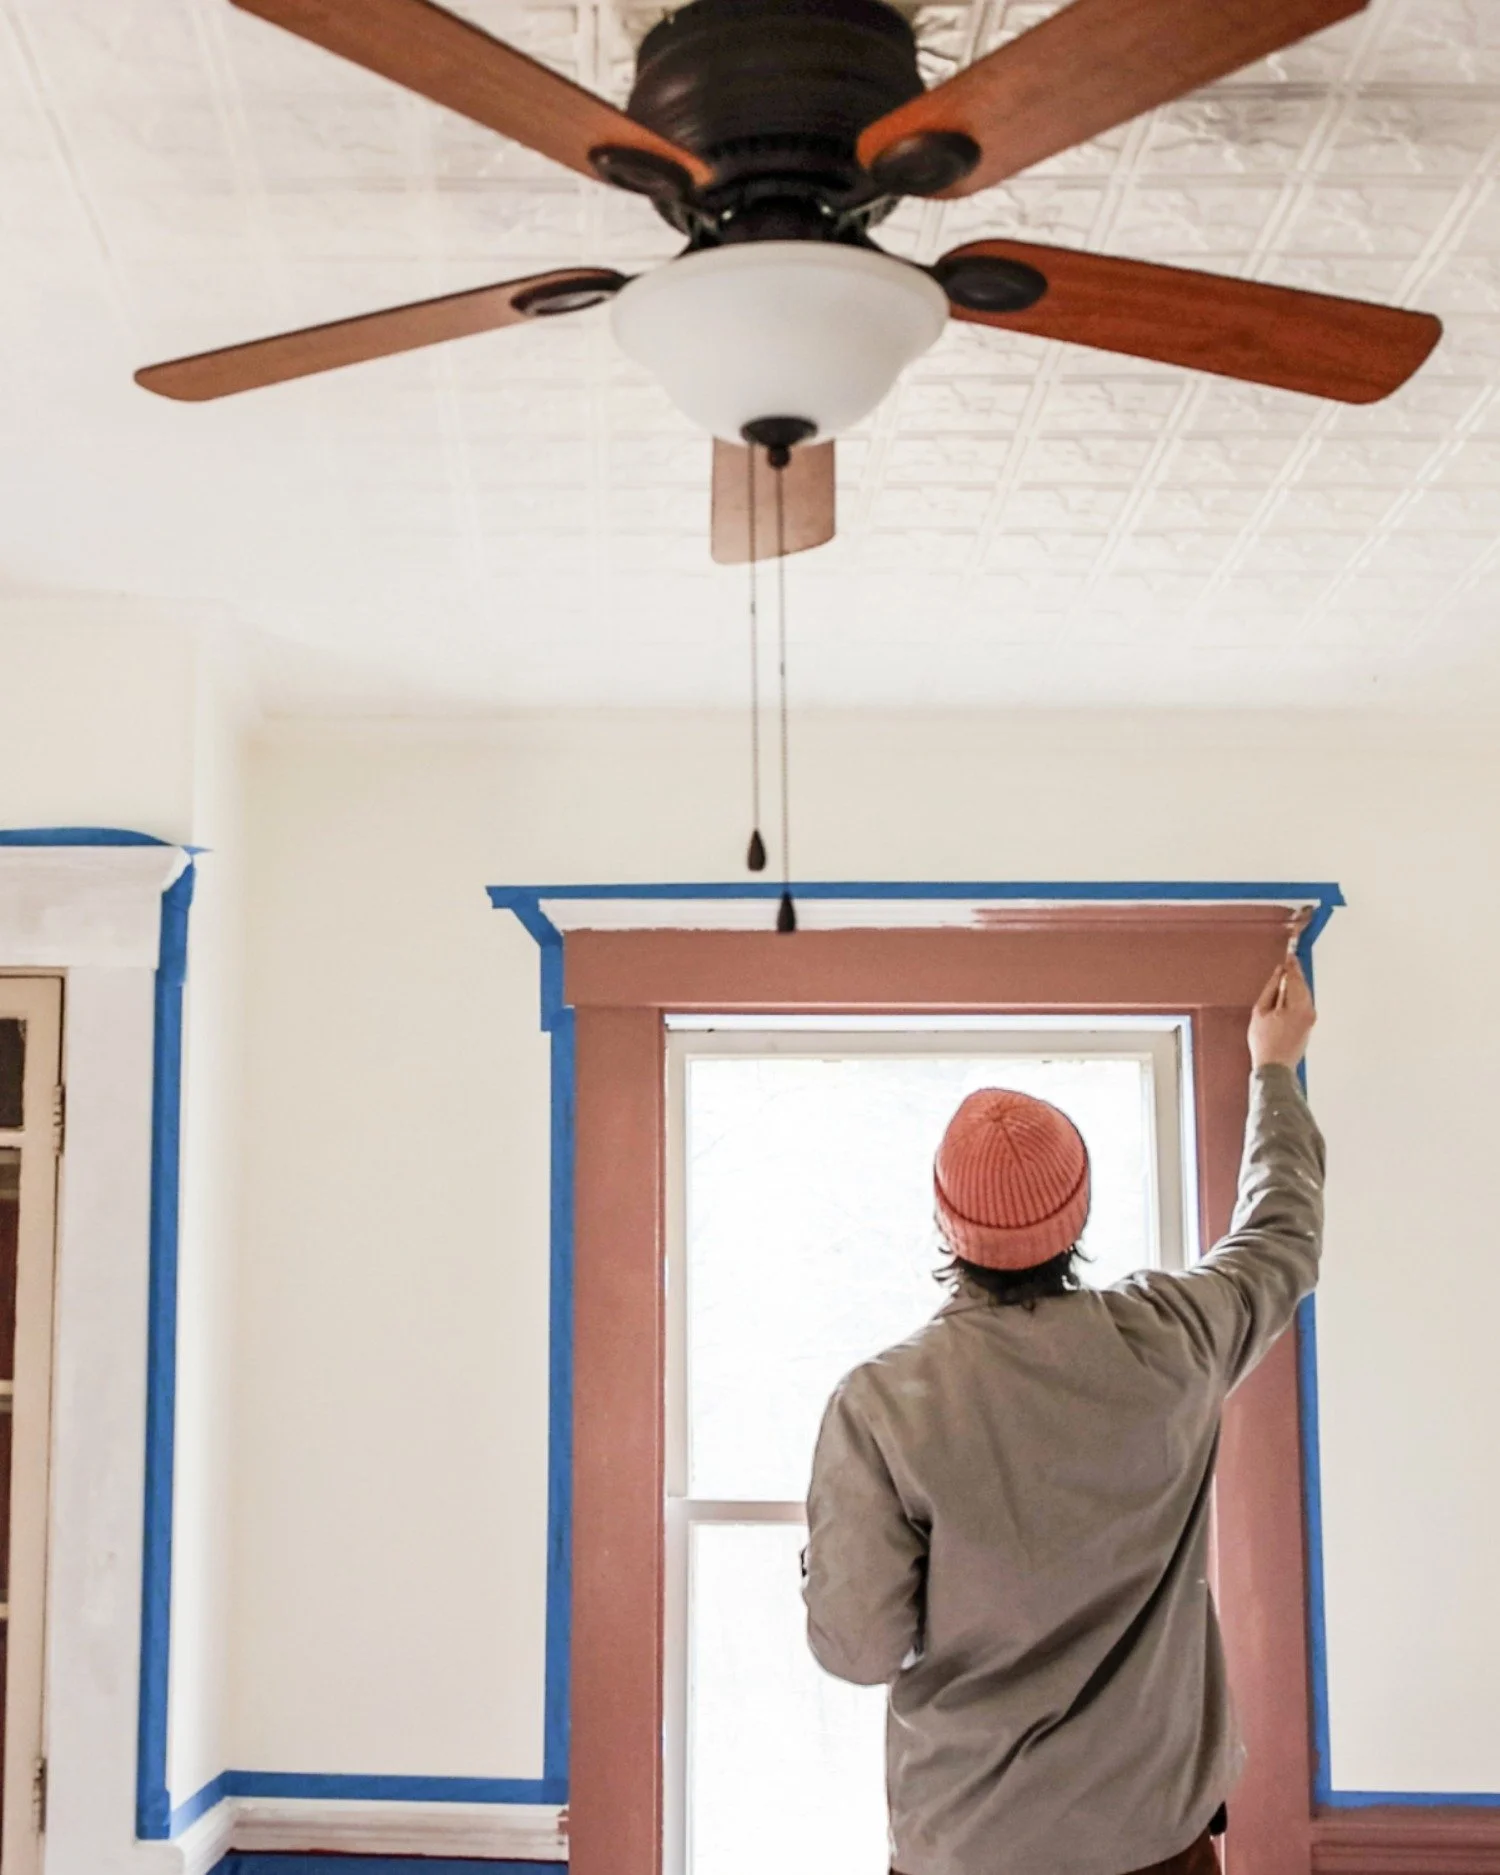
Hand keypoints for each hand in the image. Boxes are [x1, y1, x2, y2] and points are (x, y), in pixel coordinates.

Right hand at [1248, 954, 1315, 1070]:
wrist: (1275, 1067)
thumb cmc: (1264, 1041)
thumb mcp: (1260, 1011)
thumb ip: (1270, 989)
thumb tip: (1278, 973)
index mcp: (1297, 1005)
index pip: (1295, 978)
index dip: (1291, 966)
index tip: (1288, 955)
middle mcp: (1309, 1010)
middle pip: (1303, 985)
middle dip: (1296, 973)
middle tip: (1289, 961)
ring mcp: (1311, 1018)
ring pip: (1305, 993)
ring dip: (1297, 983)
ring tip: (1286, 975)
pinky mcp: (1309, 1024)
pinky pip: (1305, 1003)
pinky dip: (1298, 994)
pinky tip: (1288, 993)